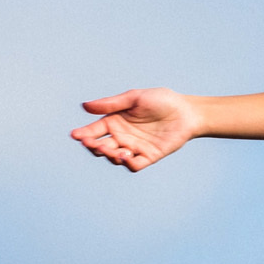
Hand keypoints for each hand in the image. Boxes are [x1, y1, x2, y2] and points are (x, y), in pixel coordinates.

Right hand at [72, 88, 197, 171]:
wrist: (187, 112)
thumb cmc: (161, 100)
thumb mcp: (135, 98)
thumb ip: (111, 104)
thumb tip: (84, 106)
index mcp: (115, 121)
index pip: (94, 131)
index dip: (83, 134)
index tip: (76, 135)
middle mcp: (122, 136)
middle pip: (100, 147)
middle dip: (94, 147)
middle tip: (92, 143)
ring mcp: (134, 148)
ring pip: (114, 158)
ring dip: (109, 155)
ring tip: (111, 149)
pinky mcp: (148, 157)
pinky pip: (134, 165)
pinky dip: (127, 163)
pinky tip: (126, 155)